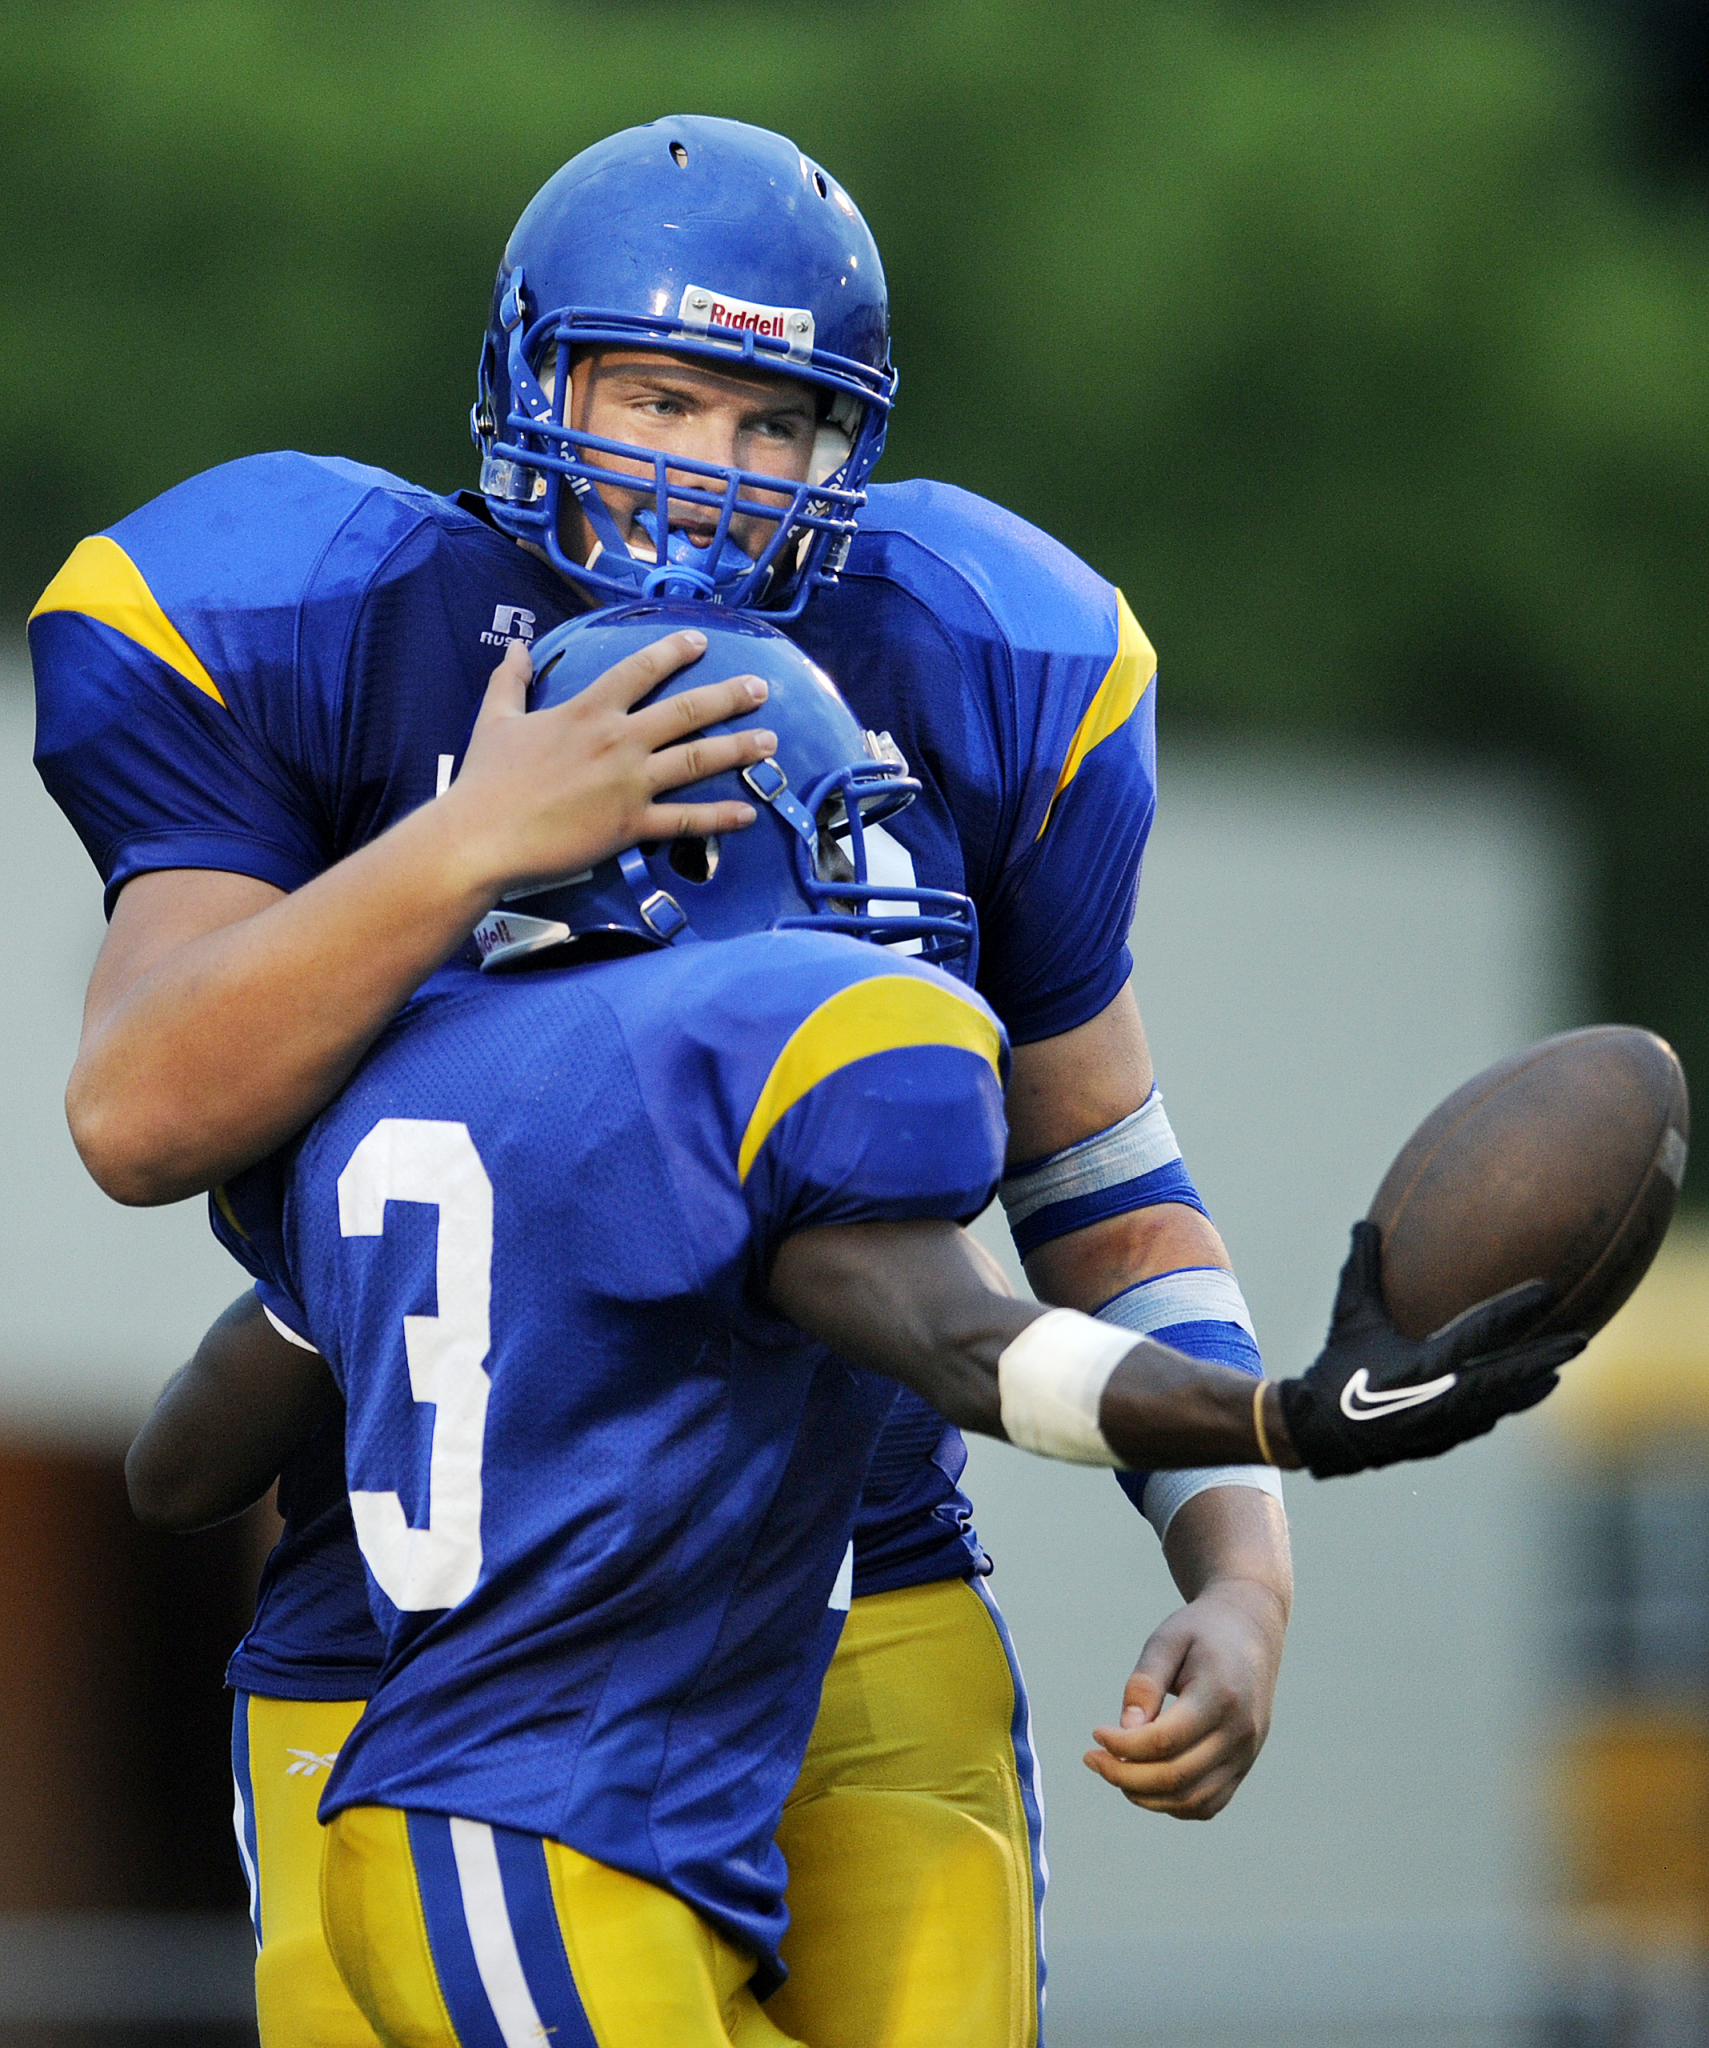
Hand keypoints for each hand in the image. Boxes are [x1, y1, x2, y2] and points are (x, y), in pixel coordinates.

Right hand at [441, 631, 777, 897]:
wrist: (481, 836)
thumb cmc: (484, 780)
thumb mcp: (494, 719)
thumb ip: (510, 680)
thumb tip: (517, 647)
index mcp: (586, 711)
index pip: (639, 670)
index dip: (672, 651)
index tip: (700, 641)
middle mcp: (617, 741)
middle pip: (686, 710)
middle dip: (728, 696)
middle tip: (761, 688)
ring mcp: (629, 784)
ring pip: (697, 759)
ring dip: (738, 749)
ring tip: (770, 741)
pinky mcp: (630, 824)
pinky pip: (685, 820)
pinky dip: (720, 817)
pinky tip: (748, 812)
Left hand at [1083, 1576, 1284, 1818]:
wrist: (1250, 1632)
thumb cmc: (1201, 1632)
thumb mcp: (1167, 1641)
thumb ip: (1145, 1683)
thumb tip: (1124, 1731)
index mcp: (1222, 1695)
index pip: (1165, 1740)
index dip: (1123, 1746)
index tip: (1095, 1732)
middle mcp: (1241, 1732)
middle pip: (1177, 1777)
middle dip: (1125, 1776)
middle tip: (1093, 1759)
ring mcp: (1247, 1755)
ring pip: (1192, 1801)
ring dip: (1145, 1796)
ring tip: (1114, 1770)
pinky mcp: (1244, 1766)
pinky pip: (1207, 1804)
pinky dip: (1171, 1804)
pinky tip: (1143, 1781)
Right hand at [1277, 1221, 1585, 1478]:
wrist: (1318, 1433)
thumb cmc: (1335, 1368)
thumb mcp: (1349, 1316)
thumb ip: (1361, 1269)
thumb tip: (1366, 1223)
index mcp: (1426, 1363)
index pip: (1484, 1330)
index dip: (1519, 1308)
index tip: (1549, 1290)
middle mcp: (1445, 1396)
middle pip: (1510, 1374)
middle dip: (1549, 1355)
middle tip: (1581, 1340)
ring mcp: (1447, 1424)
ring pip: (1503, 1404)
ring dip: (1532, 1386)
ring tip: (1557, 1374)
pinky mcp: (1441, 1441)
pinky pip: (1482, 1422)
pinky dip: (1502, 1406)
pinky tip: (1512, 1397)